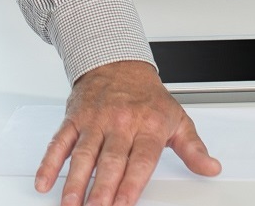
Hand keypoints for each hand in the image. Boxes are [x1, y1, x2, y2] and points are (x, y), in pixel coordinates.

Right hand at [35, 59, 220, 205]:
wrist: (117, 62)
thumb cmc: (147, 97)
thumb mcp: (177, 119)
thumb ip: (193, 148)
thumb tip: (211, 168)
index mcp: (147, 125)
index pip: (140, 159)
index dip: (131, 183)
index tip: (123, 204)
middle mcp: (120, 123)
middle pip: (110, 160)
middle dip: (101, 188)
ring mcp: (95, 121)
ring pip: (83, 154)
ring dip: (74, 181)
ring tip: (70, 204)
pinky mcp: (74, 118)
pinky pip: (59, 141)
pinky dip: (50, 162)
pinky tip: (44, 181)